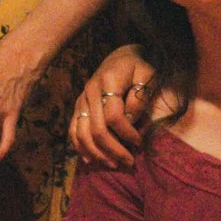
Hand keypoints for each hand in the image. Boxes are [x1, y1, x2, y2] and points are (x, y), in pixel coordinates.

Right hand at [68, 43, 165, 166]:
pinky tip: (91, 161)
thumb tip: (130, 121)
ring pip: (82, 133)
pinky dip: (80, 148)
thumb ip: (140, 97)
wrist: (121, 56)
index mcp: (108, 81)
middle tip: (129, 162)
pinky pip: (73, 131)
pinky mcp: (78, 106)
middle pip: (97, 129)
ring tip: (114, 165)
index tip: (139, 142)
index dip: (127, 133)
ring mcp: (81, 99)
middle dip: (114, 150)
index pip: (114, 115)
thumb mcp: (147, 75)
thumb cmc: (139, 67)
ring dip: (98, 153)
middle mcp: (90, 91)